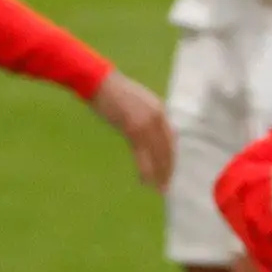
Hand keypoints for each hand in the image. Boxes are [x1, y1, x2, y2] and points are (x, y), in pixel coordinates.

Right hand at [92, 72, 173, 191]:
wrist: (100, 83)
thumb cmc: (114, 93)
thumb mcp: (138, 104)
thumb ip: (147, 117)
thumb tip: (151, 136)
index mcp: (160, 109)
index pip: (171, 138)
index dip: (171, 157)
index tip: (170, 171)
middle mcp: (157, 116)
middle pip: (167, 148)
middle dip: (168, 169)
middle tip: (167, 186)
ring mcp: (146, 122)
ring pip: (157, 154)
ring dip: (159, 173)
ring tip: (159, 188)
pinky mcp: (132, 128)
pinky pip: (142, 154)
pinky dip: (145, 169)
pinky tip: (145, 181)